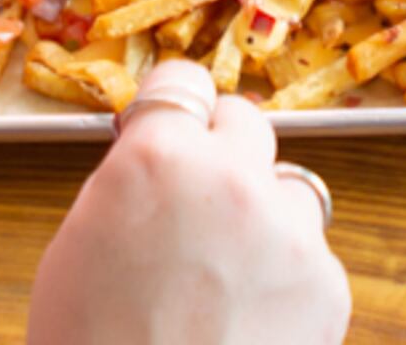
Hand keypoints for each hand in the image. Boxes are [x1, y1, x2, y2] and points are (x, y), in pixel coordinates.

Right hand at [28, 61, 347, 344]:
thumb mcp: (79, 246)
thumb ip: (130, 186)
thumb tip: (158, 164)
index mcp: (157, 158)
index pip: (183, 84)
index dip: (176, 107)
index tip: (177, 122)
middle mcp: (231, 178)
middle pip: (247, 122)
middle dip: (224, 152)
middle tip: (201, 198)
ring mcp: (287, 232)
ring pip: (290, 189)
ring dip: (266, 214)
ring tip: (228, 272)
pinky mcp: (326, 285)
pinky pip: (310, 257)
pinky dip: (286, 280)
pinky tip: (248, 320)